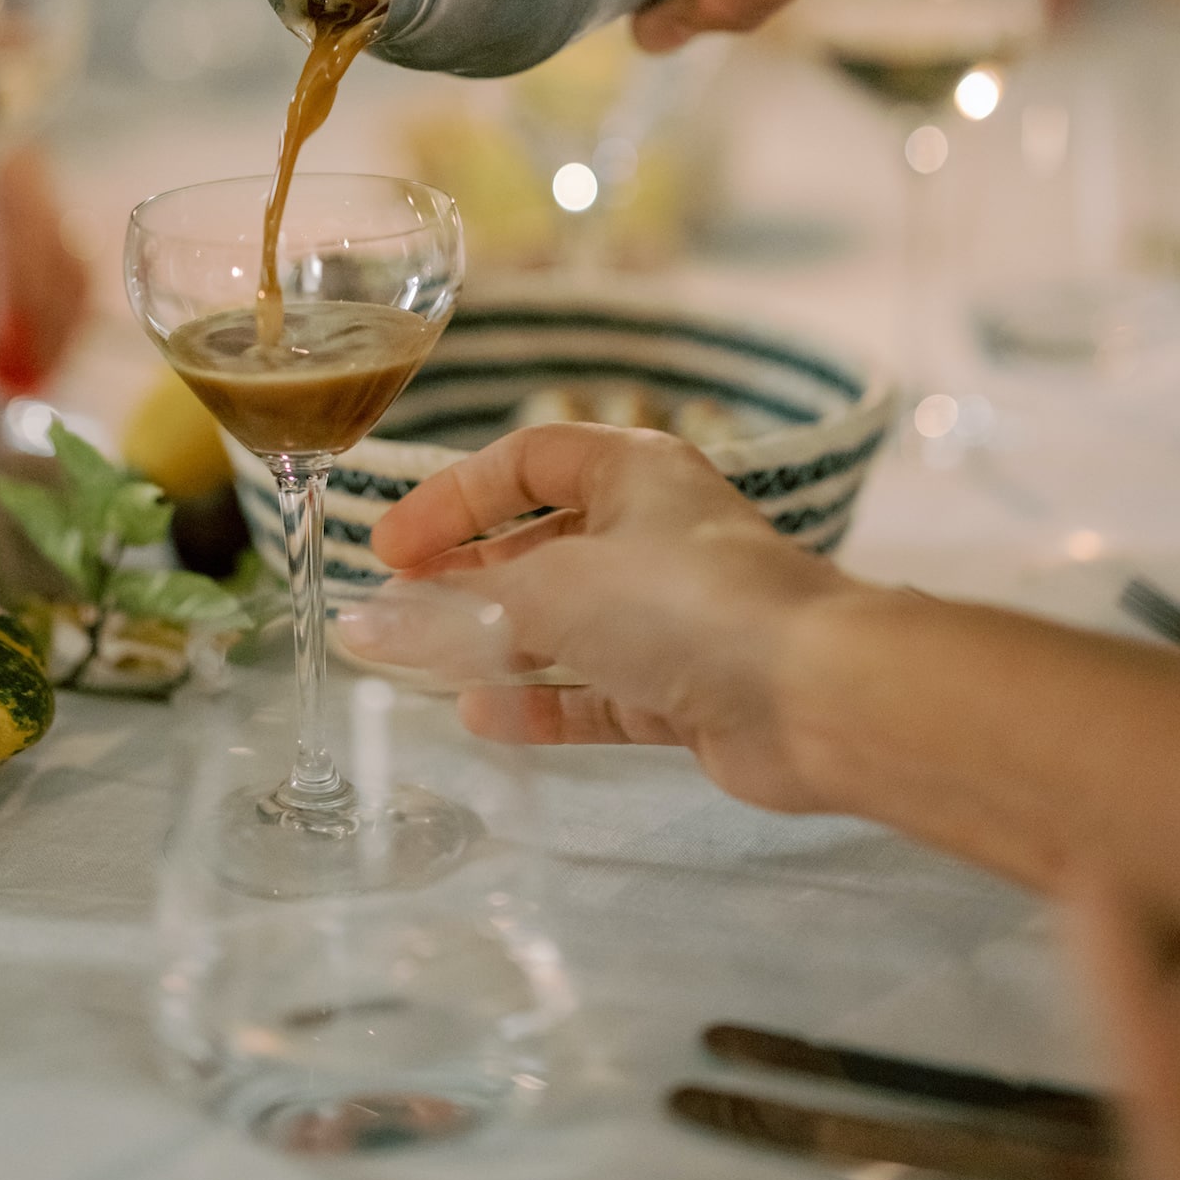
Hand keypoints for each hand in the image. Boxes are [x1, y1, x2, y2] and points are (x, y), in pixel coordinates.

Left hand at [0, 143, 90, 391]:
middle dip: (35, 326)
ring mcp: (53, 208)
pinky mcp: (64, 243)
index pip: (6, 234)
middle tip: (13, 383)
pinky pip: (74, 292)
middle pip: (50, 257)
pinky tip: (37, 371)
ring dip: (54, 337)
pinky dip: (59, 334)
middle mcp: (31, 179)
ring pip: (73, 278)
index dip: (6, 297)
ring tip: (24, 386)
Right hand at [357, 421, 854, 810]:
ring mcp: (673, 614)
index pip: (525, 462)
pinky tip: (482, 717)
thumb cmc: (683, 604)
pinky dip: (542, 700)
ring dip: (498, 643)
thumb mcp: (551, 593)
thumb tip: (363, 630)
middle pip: (543, 543)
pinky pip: (597, 687)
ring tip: (422, 667)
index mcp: (632, 471)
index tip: (390, 548)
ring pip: (568, 621)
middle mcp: (655, 531)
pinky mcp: (688, 687)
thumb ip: (452, 615)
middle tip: (398, 609)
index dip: (453, 499)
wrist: (816, 694)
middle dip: (468, 577)